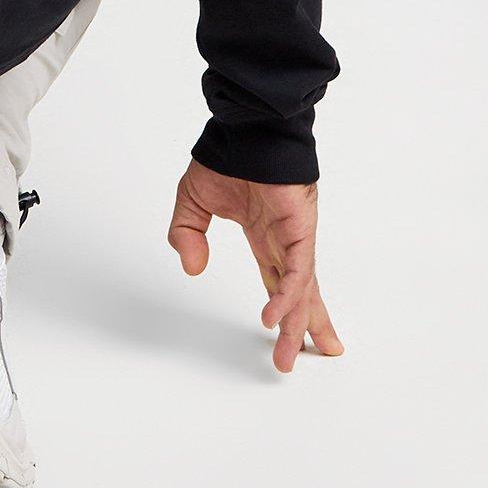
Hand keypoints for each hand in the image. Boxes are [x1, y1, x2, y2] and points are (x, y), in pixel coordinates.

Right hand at [167, 160, 343, 372]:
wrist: (246, 126)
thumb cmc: (226, 155)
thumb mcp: (193, 201)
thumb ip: (187, 233)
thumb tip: (192, 268)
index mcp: (265, 234)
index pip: (278, 280)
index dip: (281, 309)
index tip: (286, 337)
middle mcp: (284, 240)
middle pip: (296, 293)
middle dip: (299, 329)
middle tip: (296, 361)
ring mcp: (294, 235)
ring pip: (298, 288)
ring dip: (292, 323)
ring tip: (286, 357)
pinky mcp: (299, 228)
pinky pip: (295, 268)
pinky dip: (286, 294)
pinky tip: (274, 317)